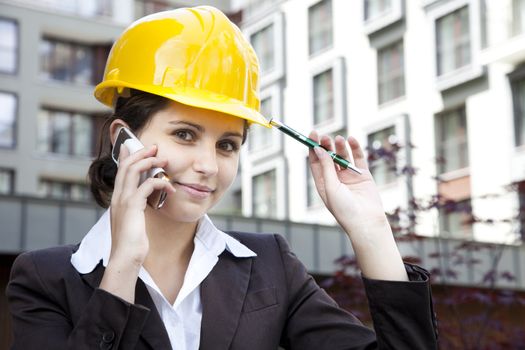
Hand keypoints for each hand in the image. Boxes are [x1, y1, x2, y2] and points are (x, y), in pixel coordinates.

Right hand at [109, 144, 174, 264]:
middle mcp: (117, 196)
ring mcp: (123, 200)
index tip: (132, 145)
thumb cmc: (131, 243)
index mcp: (117, 199)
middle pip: (126, 165)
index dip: (126, 156)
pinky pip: (147, 185)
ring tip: (163, 160)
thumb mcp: (133, 222)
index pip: (119, 171)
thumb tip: (143, 204)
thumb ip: (135, 210)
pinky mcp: (132, 206)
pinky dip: (160, 182)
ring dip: (150, 162)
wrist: (125, 257)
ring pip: (133, 170)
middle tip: (155, 148)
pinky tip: (170, 188)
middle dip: (141, 153)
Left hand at [308, 131, 406, 280]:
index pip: (316, 162)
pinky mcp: (363, 175)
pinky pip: (358, 158)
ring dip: (339, 146)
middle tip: (324, 135)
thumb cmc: (345, 210)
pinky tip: (351, 139)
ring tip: (338, 138)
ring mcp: (349, 176)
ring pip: (343, 156)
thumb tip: (318, 149)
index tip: (312, 135)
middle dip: (326, 145)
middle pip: (328, 157)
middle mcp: (335, 179)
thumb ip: (326, 167)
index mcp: (323, 183)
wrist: (366, 222)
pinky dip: (355, 148)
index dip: (313, 148)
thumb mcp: (331, 187)